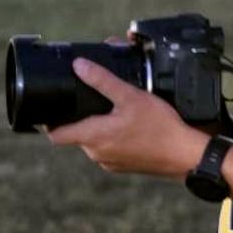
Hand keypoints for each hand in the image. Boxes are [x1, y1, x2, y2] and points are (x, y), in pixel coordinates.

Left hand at [44, 58, 207, 180]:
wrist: (184, 155)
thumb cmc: (159, 127)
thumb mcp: (130, 96)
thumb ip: (102, 80)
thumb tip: (78, 66)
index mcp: (93, 137)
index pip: (55, 135)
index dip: (47, 122)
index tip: (49, 108)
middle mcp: (96, 153)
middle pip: (76, 134)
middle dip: (81, 117)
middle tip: (92, 99)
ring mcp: (110, 162)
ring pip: (94, 141)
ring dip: (98, 127)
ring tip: (115, 110)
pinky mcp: (123, 166)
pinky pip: (109, 149)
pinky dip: (113, 137)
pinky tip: (130, 126)